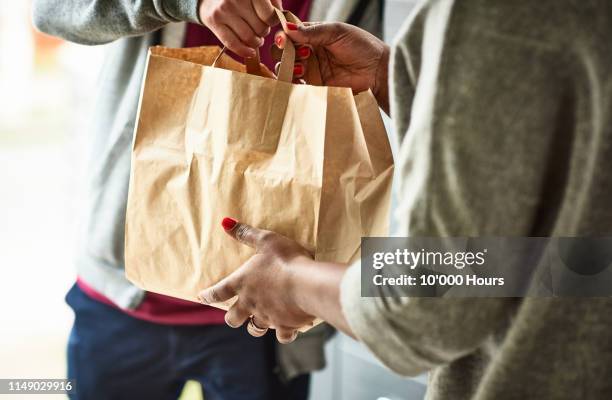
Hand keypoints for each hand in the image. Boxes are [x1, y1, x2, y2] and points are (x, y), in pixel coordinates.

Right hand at [198, 0, 281, 57]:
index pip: (269, 15)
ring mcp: (224, 10)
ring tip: (255, 38)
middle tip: (260, 29)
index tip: (270, 21)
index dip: (273, 22)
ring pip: (248, 38)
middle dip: (263, 32)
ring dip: (256, 42)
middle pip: (260, 28)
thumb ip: (272, 2)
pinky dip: (244, 51)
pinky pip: (232, 44)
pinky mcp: (214, 22)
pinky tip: (250, 52)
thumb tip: (280, 16)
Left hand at [198, 218, 316, 342]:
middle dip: (232, 318)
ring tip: (260, 322)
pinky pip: (282, 336)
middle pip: (232, 318)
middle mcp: (250, 303)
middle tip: (234, 315)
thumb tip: (225, 222)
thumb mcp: (266, 240)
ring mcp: (267, 317)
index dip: (208, 295)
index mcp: (242, 283)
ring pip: (254, 329)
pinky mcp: (285, 326)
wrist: (307, 285)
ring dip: (255, 326)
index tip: (201, 297)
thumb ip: (246, 233)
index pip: (218, 292)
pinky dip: (284, 333)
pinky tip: (289, 329)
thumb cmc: (285, 260)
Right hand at [274, 22, 389, 111]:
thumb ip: (312, 31)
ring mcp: (311, 70)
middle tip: (300, 53)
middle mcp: (310, 52)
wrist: (378, 72)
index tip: (285, 38)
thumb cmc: (363, 47)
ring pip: (287, 68)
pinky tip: (300, 78)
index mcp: (314, 35)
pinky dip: (291, 82)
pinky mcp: (315, 87)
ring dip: (288, 66)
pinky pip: (296, 86)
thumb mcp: (337, 32)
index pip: (290, 33)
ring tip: (303, 66)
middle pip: (284, 52)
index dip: (284, 35)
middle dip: (284, 52)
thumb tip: (287, 30)